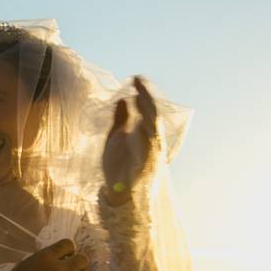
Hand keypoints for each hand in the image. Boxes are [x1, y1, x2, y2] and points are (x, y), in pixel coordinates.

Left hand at [102, 76, 161, 204]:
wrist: (117, 192)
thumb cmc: (119, 164)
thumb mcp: (116, 136)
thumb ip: (120, 119)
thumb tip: (122, 98)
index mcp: (145, 133)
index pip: (147, 109)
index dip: (143, 93)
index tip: (136, 78)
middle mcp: (152, 142)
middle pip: (153, 117)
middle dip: (147, 100)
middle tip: (139, 83)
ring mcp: (150, 156)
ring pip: (153, 133)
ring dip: (148, 116)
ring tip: (140, 100)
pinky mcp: (144, 169)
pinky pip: (147, 154)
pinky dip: (145, 142)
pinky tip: (139, 128)